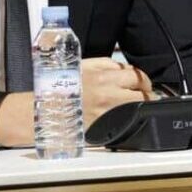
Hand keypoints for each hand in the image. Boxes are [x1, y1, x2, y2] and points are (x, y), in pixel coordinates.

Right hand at [0, 58, 153, 146]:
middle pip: (141, 86)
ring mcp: (109, 107)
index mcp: (101, 72)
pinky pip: (129, 119)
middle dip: (146, 89)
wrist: (44, 111)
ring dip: (143, 103)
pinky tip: (130, 117)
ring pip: (140, 103)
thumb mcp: (81, 68)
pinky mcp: (107, 123)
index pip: (132, 71)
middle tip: (147, 92)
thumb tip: (121, 70)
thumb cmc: (58, 90)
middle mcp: (107, 88)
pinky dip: (132, 117)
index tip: (140, 81)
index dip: (139, 77)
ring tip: (143, 105)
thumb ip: (103, 67)